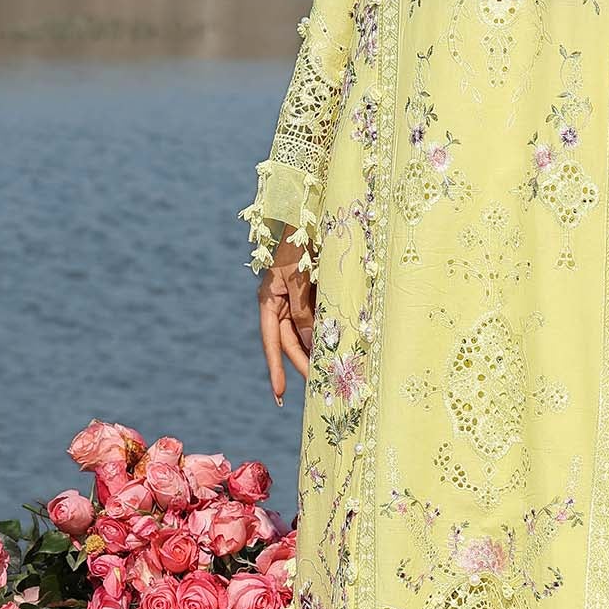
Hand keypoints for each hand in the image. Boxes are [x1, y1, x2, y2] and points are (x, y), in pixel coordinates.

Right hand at [258, 230, 315, 404]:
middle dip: (303, 363)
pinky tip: (338, 345)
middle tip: (319, 386)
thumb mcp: (298, 278)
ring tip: (331, 371)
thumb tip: (311, 342)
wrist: (308, 214)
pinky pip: (319, 317)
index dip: (277, 369)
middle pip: (290, 341)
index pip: (272, 342)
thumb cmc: (298, 243)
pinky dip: (327, 331)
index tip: (280, 394)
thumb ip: (303, 310)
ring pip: (306, 332)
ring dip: (317, 350)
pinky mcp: (313, 292)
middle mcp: (280, 303)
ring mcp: (297, 298)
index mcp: (269, 301)